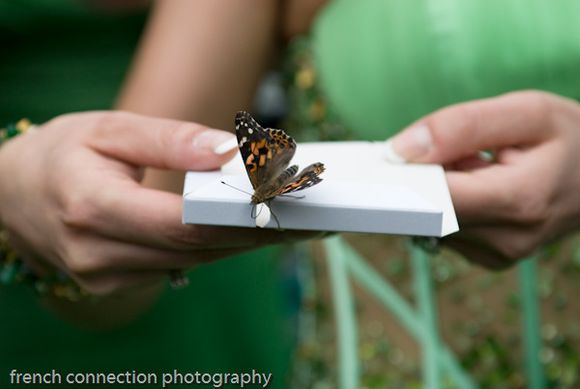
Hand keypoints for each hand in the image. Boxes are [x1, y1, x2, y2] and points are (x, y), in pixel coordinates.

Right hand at [0, 111, 316, 295]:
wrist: (10, 198)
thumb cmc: (59, 155)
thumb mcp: (106, 129)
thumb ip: (168, 140)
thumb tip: (226, 152)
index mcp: (93, 208)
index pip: (183, 223)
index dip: (241, 218)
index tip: (289, 207)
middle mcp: (100, 254)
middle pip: (199, 248)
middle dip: (261, 234)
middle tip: (313, 218)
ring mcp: (106, 277)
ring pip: (195, 260)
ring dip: (245, 242)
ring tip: (294, 222)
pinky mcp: (116, 283)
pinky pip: (181, 265)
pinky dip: (218, 247)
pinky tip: (249, 230)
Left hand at [387, 91, 579, 268]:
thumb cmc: (571, 138)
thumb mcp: (526, 112)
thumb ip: (461, 126)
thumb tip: (400, 150)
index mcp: (518, 201)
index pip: (432, 200)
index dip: (403, 178)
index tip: (386, 160)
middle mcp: (506, 240)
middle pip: (425, 214)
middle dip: (420, 180)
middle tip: (442, 151)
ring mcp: (498, 255)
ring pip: (430, 224)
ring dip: (434, 193)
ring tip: (470, 166)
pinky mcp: (490, 258)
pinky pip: (444, 231)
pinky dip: (446, 207)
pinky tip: (473, 187)